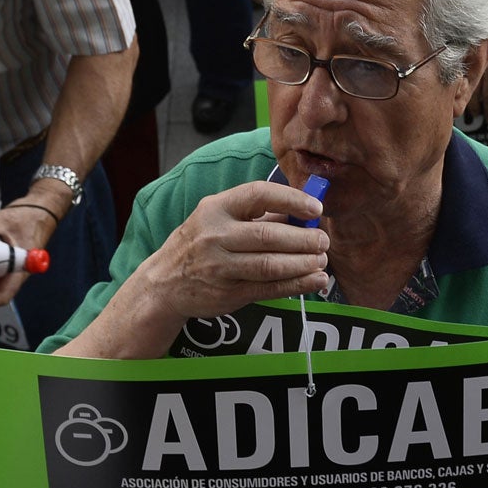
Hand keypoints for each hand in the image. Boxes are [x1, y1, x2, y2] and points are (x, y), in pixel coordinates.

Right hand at [131, 181, 331, 322]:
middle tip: (323, 240)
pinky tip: (316, 280)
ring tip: (322, 260)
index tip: (315, 208)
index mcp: (216, 208)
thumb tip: (303, 213)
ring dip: (303, 263)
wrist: (163, 284)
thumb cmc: (199, 244)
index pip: (258, 195)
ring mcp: (220, 267)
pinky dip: (297, 285)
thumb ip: (257, 215)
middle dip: (303, 238)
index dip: (291, 199)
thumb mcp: (217, 219)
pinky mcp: (228, 293)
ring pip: (271, 265)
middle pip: (268, 235)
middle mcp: (216, 236)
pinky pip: (269, 288)